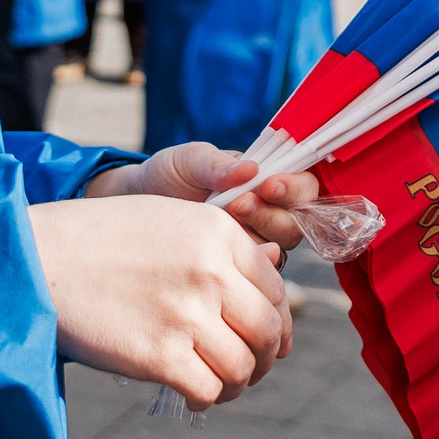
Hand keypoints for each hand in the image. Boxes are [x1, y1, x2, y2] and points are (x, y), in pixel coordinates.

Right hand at [28, 193, 288, 407]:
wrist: (38, 259)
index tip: (270, 339)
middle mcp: (211, 271)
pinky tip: (196, 396)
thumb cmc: (101, 239)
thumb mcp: (171, 221)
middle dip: (265, 356)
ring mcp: (186, 314)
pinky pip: (207, 389)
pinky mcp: (158, 356)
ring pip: (241, 365)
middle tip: (251, 368)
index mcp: (219, 232)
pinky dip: (208, 399)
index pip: (275, 287)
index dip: (278, 320)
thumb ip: (220, 248)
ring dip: (239, 383)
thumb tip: (269, 283)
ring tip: (223, 385)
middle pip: (266, 329)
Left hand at [87, 142, 323, 253]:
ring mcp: (256, 244)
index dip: (294, 188)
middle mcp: (270, 214)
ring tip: (227, 222)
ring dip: (258, 237)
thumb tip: (249, 168)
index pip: (304, 187)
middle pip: (298, 223)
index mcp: (268, 182)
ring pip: (281, 250)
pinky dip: (246, 268)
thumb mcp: (189, 161)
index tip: (267, 185)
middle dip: (272, 214)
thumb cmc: (168, 177)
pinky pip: (256, 276)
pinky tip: (227, 260)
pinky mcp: (238, 272)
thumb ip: (216, 163)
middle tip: (239, 204)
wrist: (134, 209)